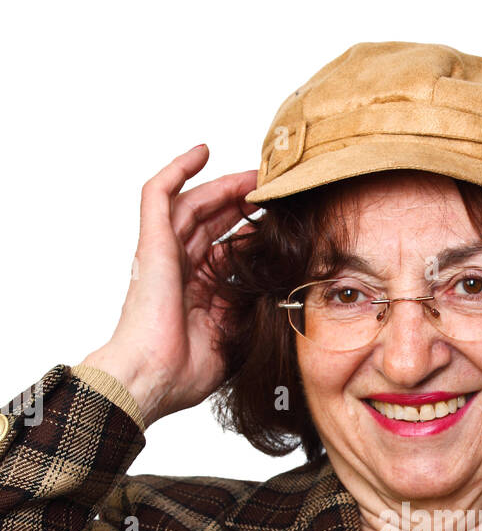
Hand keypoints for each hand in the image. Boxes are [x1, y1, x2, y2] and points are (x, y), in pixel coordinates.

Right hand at [79, 145, 257, 424]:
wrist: (151, 378)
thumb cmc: (183, 371)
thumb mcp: (233, 338)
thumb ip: (250, 310)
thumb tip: (275, 287)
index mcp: (196, 292)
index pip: (225, 249)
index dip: (250, 233)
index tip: (281, 224)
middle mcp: (178, 269)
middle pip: (211, 222)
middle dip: (241, 203)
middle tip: (273, 190)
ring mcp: (164, 254)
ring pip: (193, 204)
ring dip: (223, 185)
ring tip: (255, 175)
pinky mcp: (152, 243)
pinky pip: (159, 195)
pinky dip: (177, 169)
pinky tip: (202, 152)